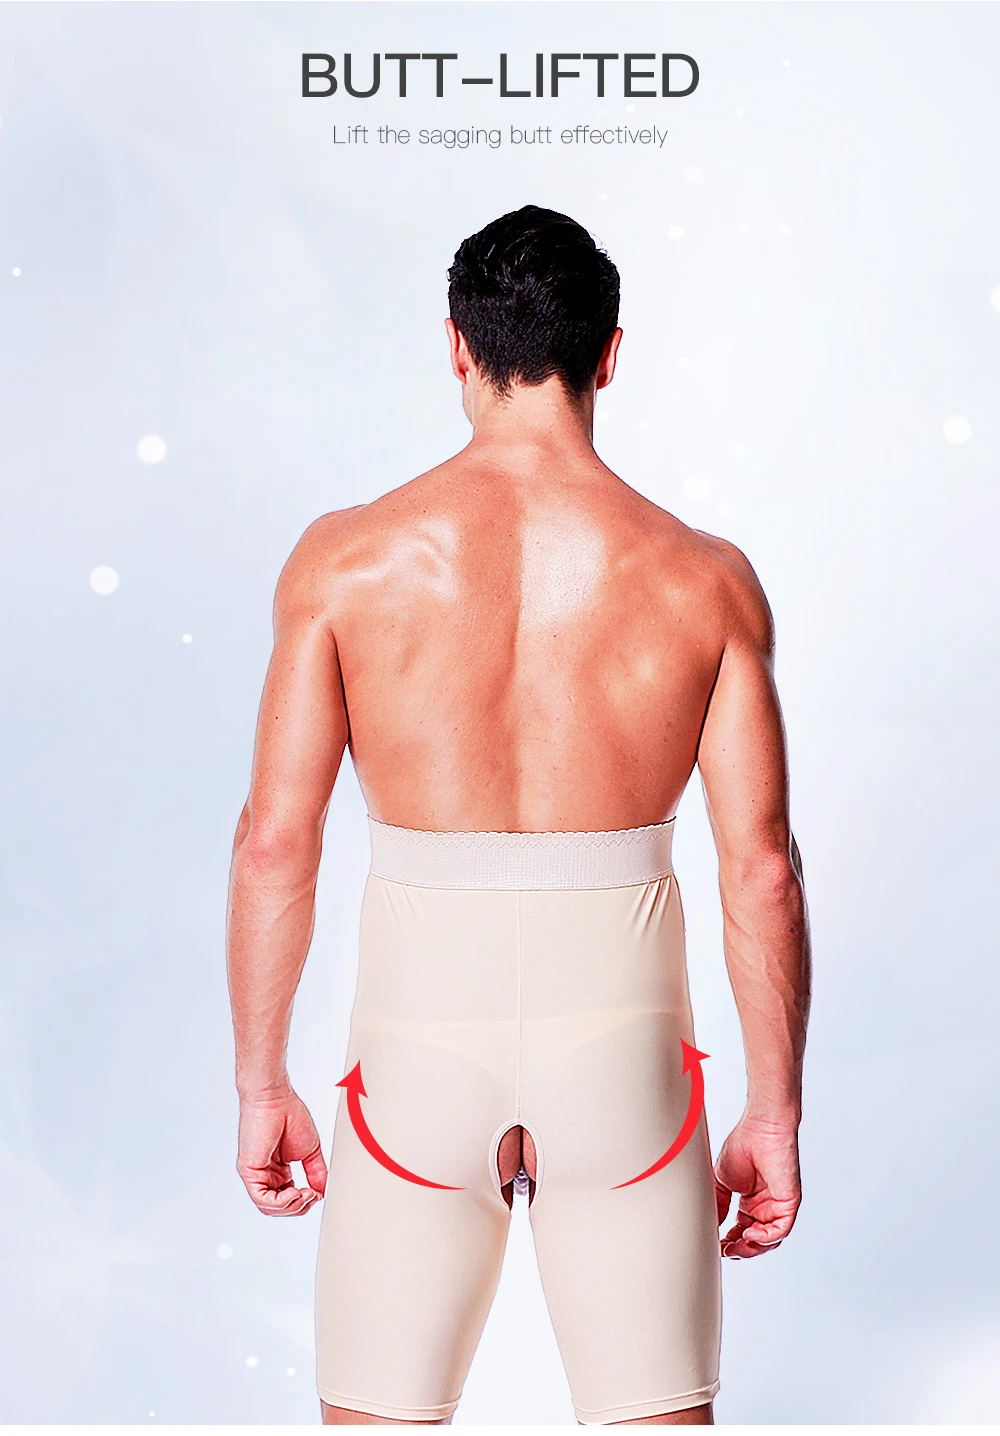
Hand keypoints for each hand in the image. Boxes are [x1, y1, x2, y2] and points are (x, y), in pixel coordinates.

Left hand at [237, 1087, 327, 1215]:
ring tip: (305, 1193)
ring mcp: (256, 1174)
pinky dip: (280, 1202)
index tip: (318, 1192)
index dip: (305, 1201)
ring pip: (269, 1207)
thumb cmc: (289, 1114)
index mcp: (279, 1170)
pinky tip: (293, 1191)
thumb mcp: (310, 1151)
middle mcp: (266, 1174)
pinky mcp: (249, 1172)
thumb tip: (323, 1192)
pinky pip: (261, 1199)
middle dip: (299, 1207)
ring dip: (291, 1206)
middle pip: (280, 1207)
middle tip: (313, 1195)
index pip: (289, 1199)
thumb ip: (316, 1173)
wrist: (275, 1098)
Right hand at [714, 1114, 800, 1257]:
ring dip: (752, 1248)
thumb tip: (710, 1226)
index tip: (716, 1246)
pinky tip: (750, 1233)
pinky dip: (766, 1237)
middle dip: (740, 1250)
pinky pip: (781, 1229)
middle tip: (725, 1250)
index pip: (741, 1231)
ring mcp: (778, 1206)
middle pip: (756, 1241)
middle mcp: (765, 1207)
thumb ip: (718, 1205)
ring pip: (769, 1240)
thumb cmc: (743, 1145)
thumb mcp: (722, 1181)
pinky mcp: (789, 1203)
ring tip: (735, 1246)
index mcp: (751, 1202)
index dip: (729, 1242)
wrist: (761, 1128)